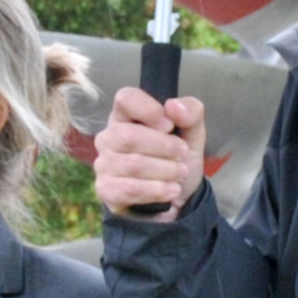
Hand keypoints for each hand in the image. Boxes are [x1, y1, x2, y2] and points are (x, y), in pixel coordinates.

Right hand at [89, 87, 205, 220]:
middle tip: (182, 155)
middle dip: (164, 147)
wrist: (176, 199)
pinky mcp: (106, 190)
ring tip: (181, 174)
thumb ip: (191, 114)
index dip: (148, 109)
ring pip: (133, 164)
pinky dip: (156, 190)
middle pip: (128, 136)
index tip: (170, 125)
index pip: (125, 99)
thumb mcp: (192, 135)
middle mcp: (109, 137)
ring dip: (165, 170)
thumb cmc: (176, 160)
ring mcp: (104, 164)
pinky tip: (171, 190)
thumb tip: (174, 106)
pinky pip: (130, 189)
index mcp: (126, 116)